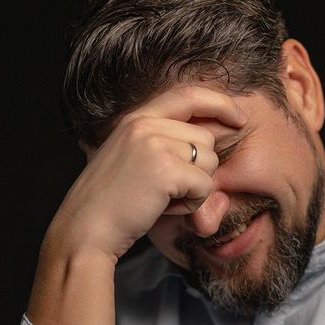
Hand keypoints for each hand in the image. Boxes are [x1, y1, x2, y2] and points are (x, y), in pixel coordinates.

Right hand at [43, 84, 247, 263]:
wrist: (85, 229)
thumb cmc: (112, 206)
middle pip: (207, 139)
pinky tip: (164, 208)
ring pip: (210, 162)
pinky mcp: (164, 168)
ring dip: (195, 189)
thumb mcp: (134, 162)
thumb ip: (166, 147)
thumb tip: (215, 148)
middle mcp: (145, 123)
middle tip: (167, 192)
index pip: (188, 94)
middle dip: (199, 171)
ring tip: (162, 199)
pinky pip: (205, 186)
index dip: (220, 103)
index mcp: (136, 118)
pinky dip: (192, 204)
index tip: (239, 118)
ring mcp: (154, 143)